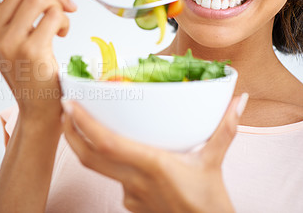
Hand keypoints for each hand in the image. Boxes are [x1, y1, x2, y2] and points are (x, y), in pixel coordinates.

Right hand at [0, 0, 76, 122]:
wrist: (38, 106)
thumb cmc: (31, 72)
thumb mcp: (16, 35)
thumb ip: (18, 4)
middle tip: (65, 4)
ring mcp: (9, 43)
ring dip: (59, 5)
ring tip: (61, 22)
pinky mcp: (30, 51)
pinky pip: (53, 15)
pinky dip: (64, 20)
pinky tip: (62, 33)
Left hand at [62, 95, 248, 212]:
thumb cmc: (209, 201)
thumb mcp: (214, 161)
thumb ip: (225, 129)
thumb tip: (239, 101)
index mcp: (153, 165)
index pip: (108, 144)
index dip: (84, 124)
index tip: (69, 105)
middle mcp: (135, 181)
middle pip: (90, 158)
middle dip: (70, 133)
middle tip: (64, 110)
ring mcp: (130, 196)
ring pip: (100, 169)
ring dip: (88, 147)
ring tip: (85, 125)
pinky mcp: (130, 205)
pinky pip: (115, 181)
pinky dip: (112, 165)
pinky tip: (124, 157)